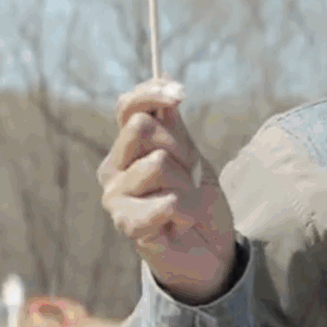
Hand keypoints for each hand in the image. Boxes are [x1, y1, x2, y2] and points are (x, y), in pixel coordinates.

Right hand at [98, 78, 238, 304]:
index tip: (180, 94)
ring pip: (157, 164)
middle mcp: (115, 167)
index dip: (151, 94)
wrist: (210, 252)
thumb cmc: (200, 203)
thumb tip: (162, 75)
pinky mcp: (125, 223)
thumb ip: (175, 127)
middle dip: (180, 148)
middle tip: (193, 175)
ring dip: (188, 186)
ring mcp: (116, 195)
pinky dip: (181, 210)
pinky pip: (159, 202)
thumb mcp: (195, 158)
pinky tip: (180, 222)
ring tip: (188, 206)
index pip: (127, 107)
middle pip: (141, 129)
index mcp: (130, 147)